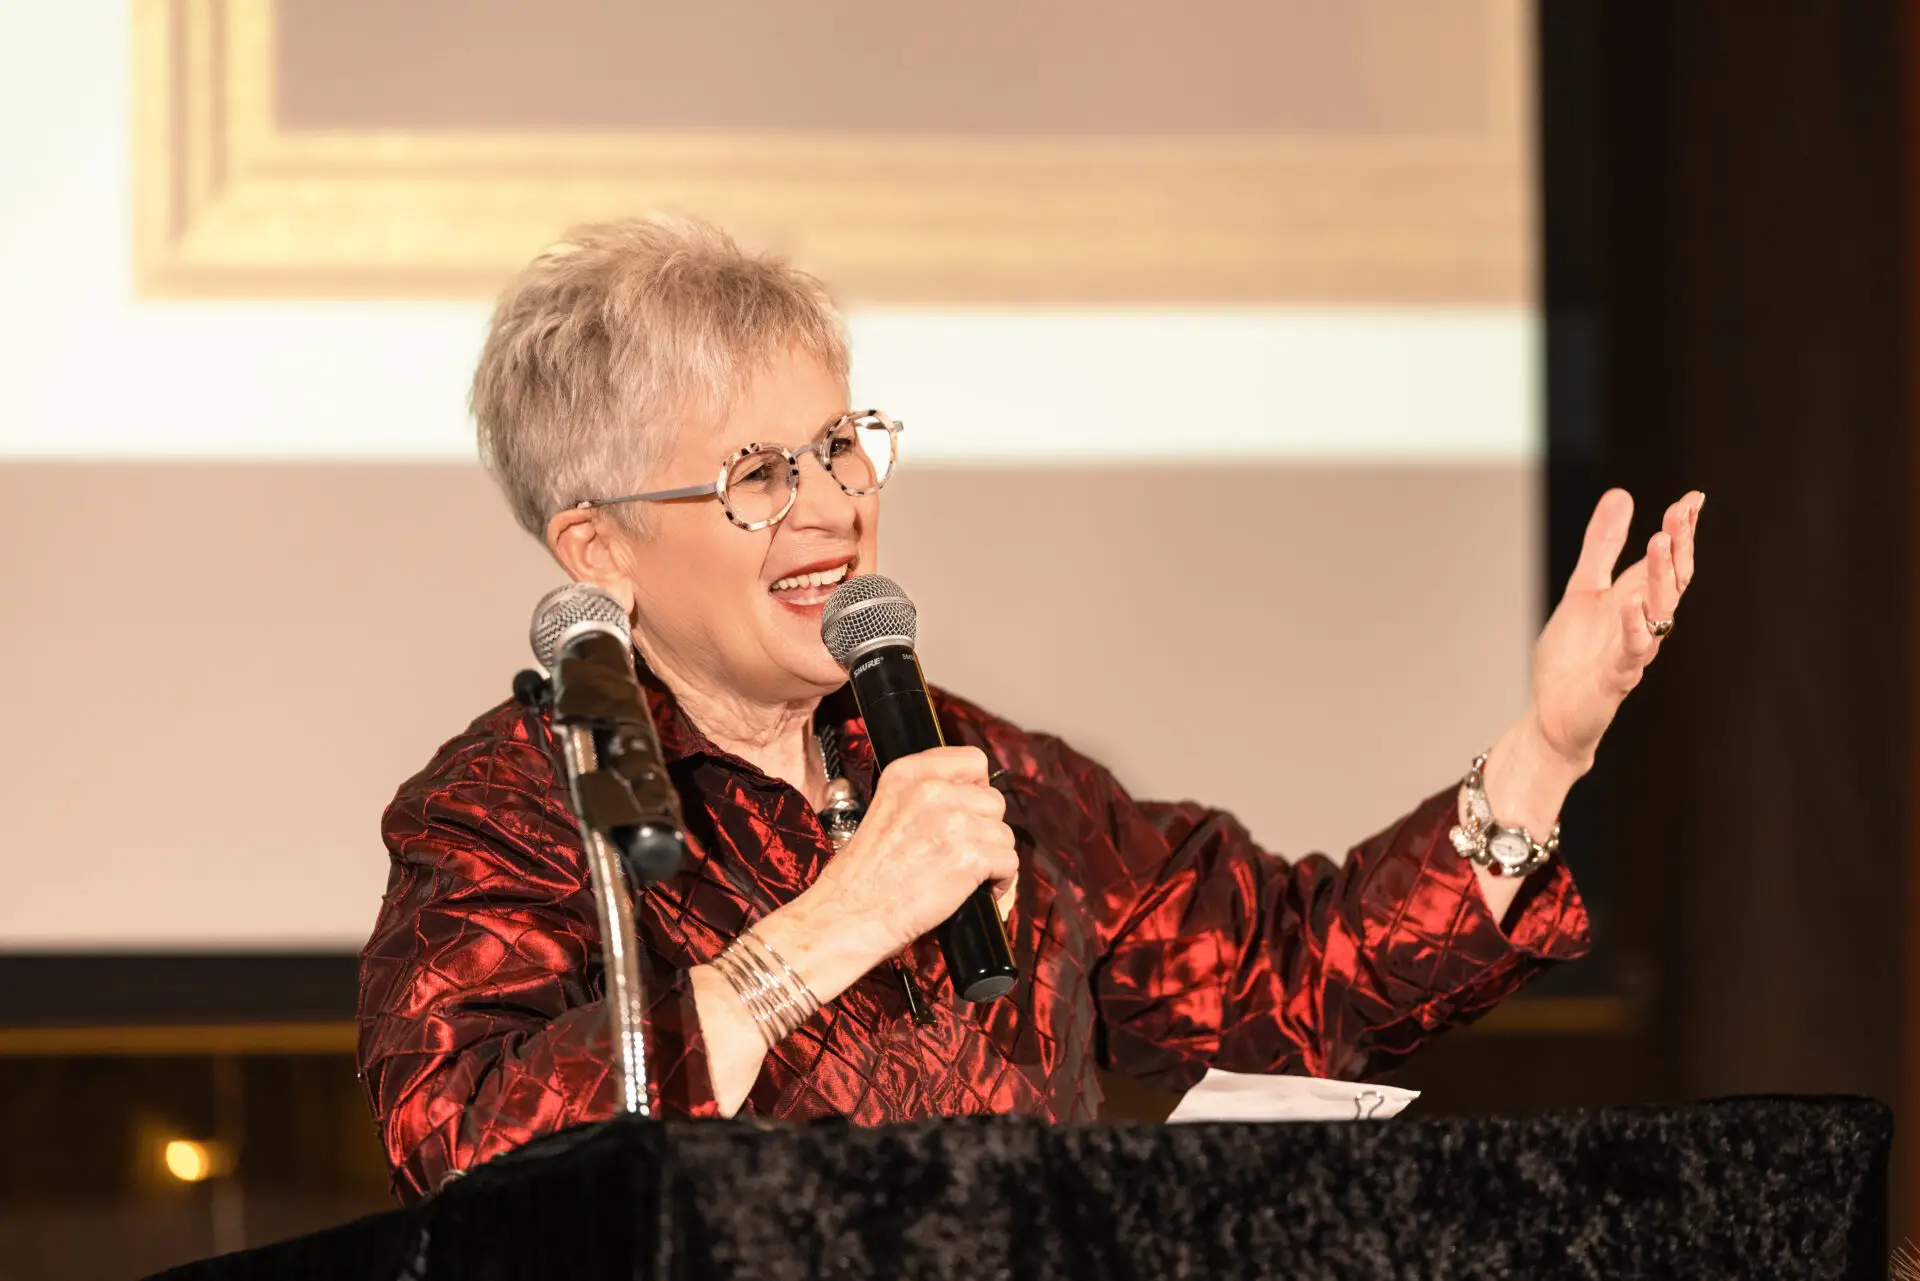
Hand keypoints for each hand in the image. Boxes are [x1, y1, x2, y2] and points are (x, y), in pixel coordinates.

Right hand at [805, 746, 1018, 960]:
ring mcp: (954, 823)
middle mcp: (932, 792)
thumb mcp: (885, 809)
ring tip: (968, 875)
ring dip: (992, 857)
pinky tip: (978, 891)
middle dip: (985, 828)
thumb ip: (923, 795)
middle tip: (962, 851)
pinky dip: (1000, 881)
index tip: (969, 809)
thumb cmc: (864, 873)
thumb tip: (968, 797)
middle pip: (993, 801)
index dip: (977, 788)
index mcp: (908, 774)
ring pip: (1004, 834)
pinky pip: (1009, 863)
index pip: (972, 761)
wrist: (851, 913)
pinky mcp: (969, 858)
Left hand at [1528, 488, 1704, 772]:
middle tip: (1682, 511)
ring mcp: (1633, 651)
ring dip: (1662, 576)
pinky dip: (1634, 625)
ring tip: (1661, 539)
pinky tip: (1632, 600)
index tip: (1694, 498)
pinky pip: (1632, 649)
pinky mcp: (1617, 677)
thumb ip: (1601, 547)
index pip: (1667, 561)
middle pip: (1672, 582)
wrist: (1552, 717)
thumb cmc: (1573, 657)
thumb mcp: (1583, 589)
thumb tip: (1622, 493)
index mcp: (1636, 601)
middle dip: (1678, 546)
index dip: (1682, 531)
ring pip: (1661, 611)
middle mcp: (1643, 623)